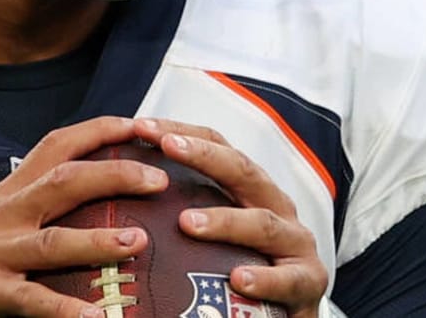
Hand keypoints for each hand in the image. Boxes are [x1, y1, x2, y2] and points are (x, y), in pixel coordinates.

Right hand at [0, 115, 166, 317]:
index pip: (56, 146)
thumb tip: (111, 198)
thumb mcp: (3, 219)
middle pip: (63, 182)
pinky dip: (67, 310)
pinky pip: (33, 300)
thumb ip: (44, 204)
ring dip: (96, 240)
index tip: (138, 125)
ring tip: (137, 242)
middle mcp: (4, 215)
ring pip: (51, 241)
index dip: (97, 131)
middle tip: (157, 180)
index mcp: (12, 192)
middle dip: (113, 175)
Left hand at [132, 117, 328, 317]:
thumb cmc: (242, 265)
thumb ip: (181, 209)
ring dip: (225, 221)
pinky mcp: (308, 282)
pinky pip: (288, 279)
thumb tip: (117, 189)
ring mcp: (296, 243)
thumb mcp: (215, 231)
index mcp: (251, 189)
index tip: (141, 126)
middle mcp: (276, 206)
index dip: (182, 131)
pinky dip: (264, 278)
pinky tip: (238, 279)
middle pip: (243, 171)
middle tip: (166, 146)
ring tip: (187, 223)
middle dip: (204, 156)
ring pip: (263, 224)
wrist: (291, 315)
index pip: (218, 147)